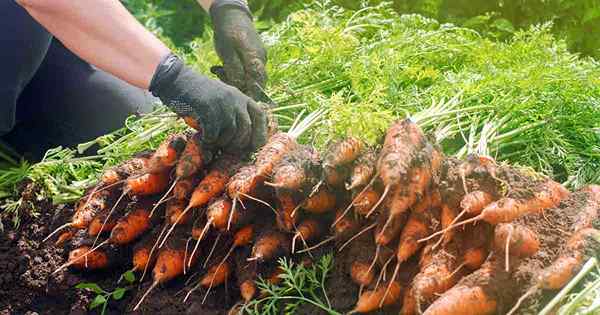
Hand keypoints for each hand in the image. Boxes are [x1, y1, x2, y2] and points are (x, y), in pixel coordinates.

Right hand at [150, 53, 266, 151]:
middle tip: (227, 148)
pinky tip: (203, 138)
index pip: (260, 116)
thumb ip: (234, 115)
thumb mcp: (222, 101)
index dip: (260, 133)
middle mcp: (236, 98)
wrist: (176, 80)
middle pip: (246, 129)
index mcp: (241, 97)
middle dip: (238, 144)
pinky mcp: (208, 106)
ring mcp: (222, 102)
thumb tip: (244, 144)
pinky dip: (209, 140)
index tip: (254, 146)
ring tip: (213, 141)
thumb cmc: (198, 96)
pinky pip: (214, 132)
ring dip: (222, 142)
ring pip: (231, 133)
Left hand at [210, 0, 266, 99]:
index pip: (258, 84)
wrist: (231, 15)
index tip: (238, 98)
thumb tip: (241, 88)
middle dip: (239, 86)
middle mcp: (261, 60)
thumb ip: (234, 71)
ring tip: (218, 70)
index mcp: (255, 59)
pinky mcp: (255, 56)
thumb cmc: (227, 33)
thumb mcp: (227, 53)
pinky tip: (223, 67)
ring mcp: (260, 57)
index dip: (250, 94)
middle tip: (221, 78)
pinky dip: (237, 71)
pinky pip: (248, 69)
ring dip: (235, 78)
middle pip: (256, 82)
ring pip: (250, 76)